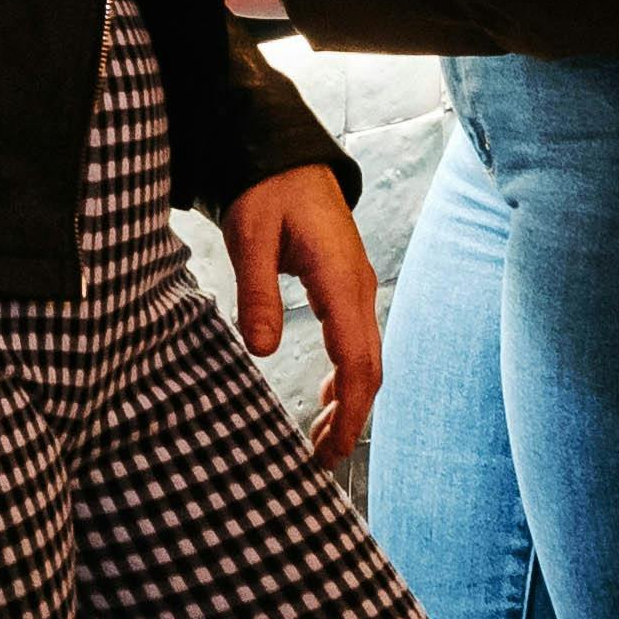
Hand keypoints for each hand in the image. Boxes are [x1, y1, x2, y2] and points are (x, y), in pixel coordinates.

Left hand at [225, 166, 383, 455]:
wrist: (286, 157)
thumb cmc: (266, 191)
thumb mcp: (250, 235)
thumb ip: (257, 292)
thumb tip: (262, 351)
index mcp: (339, 279)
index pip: (357, 358)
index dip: (351, 408)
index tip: (334, 447)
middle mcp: (358, 288)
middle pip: (368, 368)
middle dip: (351, 418)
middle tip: (321, 461)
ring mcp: (356, 289)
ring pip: (365, 359)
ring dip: (348, 402)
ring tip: (321, 444)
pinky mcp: (345, 290)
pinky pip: (354, 343)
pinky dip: (345, 378)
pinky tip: (328, 400)